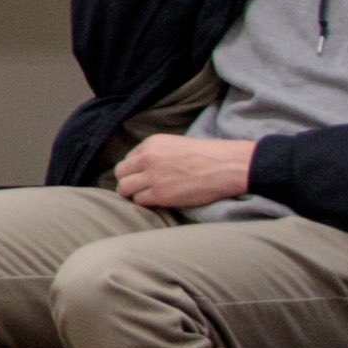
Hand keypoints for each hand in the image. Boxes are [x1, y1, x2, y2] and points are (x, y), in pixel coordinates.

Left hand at [112, 132, 257, 212]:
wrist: (227, 166)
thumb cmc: (208, 155)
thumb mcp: (176, 144)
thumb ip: (157, 153)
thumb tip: (144, 166)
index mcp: (151, 144)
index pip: (129, 159)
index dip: (134, 170)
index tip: (142, 176)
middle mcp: (147, 158)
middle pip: (121, 173)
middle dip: (127, 181)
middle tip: (138, 189)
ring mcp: (152, 177)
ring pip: (124, 188)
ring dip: (132, 194)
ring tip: (144, 197)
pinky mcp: (160, 195)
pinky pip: (139, 201)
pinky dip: (144, 203)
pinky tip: (155, 202)